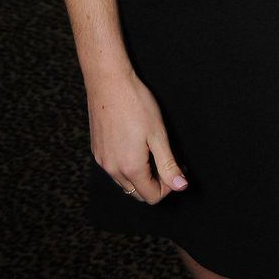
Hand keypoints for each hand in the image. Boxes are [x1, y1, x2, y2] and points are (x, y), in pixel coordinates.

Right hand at [86, 62, 187, 203]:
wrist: (109, 83)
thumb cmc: (136, 104)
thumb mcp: (158, 134)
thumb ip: (169, 164)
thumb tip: (181, 186)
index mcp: (130, 168)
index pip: (151, 196)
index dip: (168, 187)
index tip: (177, 167)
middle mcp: (112, 169)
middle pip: (137, 192)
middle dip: (154, 183)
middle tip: (166, 160)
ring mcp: (102, 161)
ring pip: (124, 182)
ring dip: (140, 175)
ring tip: (151, 151)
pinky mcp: (97, 151)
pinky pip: (114, 169)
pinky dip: (126, 166)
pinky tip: (134, 145)